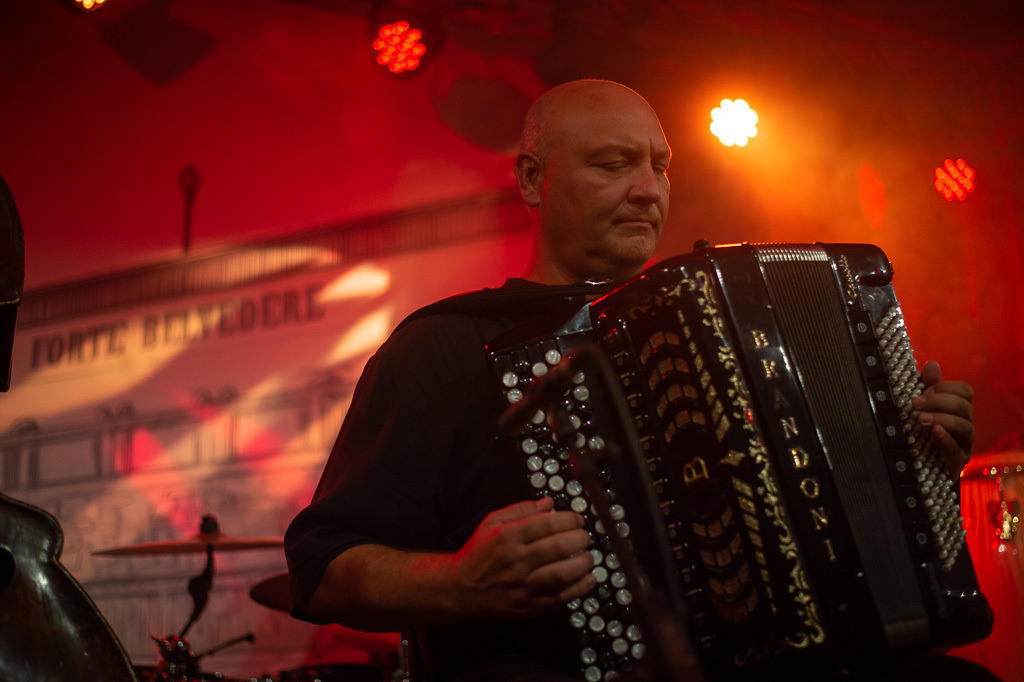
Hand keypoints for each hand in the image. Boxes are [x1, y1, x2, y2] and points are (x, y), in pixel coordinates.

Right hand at [449, 496, 595, 618]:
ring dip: (582, 563)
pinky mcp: (529, 605)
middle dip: (579, 539)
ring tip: (588, 557)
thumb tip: (549, 504)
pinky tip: (589, 579)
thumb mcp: (492, 522)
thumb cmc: (478, 553)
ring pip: (561, 573)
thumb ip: (520, 510)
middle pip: (558, 547)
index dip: (569, 520)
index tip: (577, 520)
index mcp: (508, 537)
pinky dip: (579, 589)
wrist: (462, 588)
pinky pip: (559, 598)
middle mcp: (516, 561)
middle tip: (584, 536)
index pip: (547, 524)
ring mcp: (523, 585)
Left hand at [913, 360, 973, 475]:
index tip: (923, 390)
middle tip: (915, 404)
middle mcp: (966, 424)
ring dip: (943, 419)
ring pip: (965, 427)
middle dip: (940, 402)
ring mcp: (964, 444)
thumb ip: (927, 385)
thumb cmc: (920, 429)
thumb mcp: (921, 406)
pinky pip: (958, 450)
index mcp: (959, 409)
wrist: (915, 464)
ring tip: (921, 418)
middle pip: (964, 408)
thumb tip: (932, 363)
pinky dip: (946, 439)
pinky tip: (935, 432)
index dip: (945, 388)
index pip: (965, 391)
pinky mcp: (957, 462)